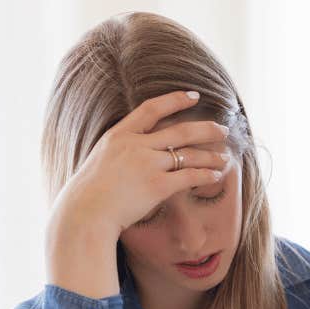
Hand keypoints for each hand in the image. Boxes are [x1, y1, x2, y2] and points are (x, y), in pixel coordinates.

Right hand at [45, 91, 230, 296]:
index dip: (175, 100)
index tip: (194, 96)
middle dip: (206, 129)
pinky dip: (206, 175)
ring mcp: (147, 164)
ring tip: (225, 158)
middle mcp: (136, 145)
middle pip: (180, 130)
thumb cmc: (88, 194)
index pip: (151, 108)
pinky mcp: (157, 185)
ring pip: (188, 154)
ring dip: (211, 155)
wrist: (84, 212)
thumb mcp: (100, 161)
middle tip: (223, 129)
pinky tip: (216, 176)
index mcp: (119, 134)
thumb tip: (135, 155)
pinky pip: (189, 176)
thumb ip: (119, 153)